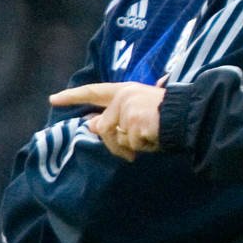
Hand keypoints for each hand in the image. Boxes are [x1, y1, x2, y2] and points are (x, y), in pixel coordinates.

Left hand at [49, 82, 166, 159]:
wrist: (190, 115)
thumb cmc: (168, 116)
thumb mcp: (138, 113)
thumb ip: (115, 117)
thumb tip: (92, 125)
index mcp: (125, 90)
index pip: (94, 92)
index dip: (73, 96)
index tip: (53, 99)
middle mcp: (123, 97)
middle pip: (103, 128)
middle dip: (115, 144)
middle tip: (131, 153)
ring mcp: (127, 109)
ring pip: (116, 139)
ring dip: (132, 147)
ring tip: (150, 138)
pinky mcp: (133, 123)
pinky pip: (131, 145)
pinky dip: (144, 147)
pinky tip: (156, 138)